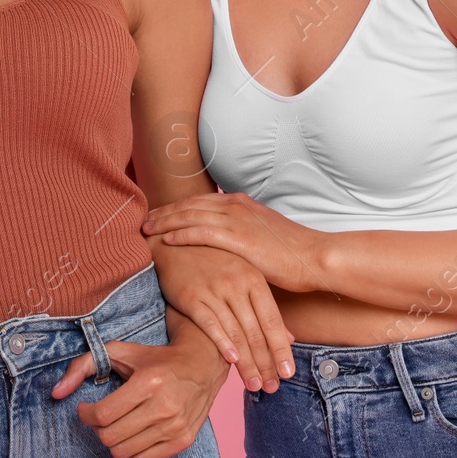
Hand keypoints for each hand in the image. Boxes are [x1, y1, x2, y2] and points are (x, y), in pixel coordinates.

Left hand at [50, 331, 223, 457]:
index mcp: (148, 382)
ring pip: (124, 451)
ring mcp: (175, 426)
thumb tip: (56, 393)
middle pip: (111, 436)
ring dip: (112, 439)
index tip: (85, 408)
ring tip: (116, 423)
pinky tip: (133, 431)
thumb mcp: (119, 351)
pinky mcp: (183, 440)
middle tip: (100, 416)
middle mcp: (164, 406)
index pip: (103, 415)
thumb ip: (82, 366)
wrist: (201, 364)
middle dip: (96, 428)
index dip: (85, 414)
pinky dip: (131, 449)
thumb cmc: (154, 358)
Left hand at [144, 192, 326, 294]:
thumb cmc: (290, 251)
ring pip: (189, 216)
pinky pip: (200, 233)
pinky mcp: (238, 237)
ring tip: (146, 231)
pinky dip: (181, 235)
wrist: (313, 256)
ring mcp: (235, 219)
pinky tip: (167, 240)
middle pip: (188, 205)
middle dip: (163, 213)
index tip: (157, 216)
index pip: (197, 201)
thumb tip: (224, 239)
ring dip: (165, 222)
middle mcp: (234, 205)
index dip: (174, 208)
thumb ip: (240, 231)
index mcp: (238, 202)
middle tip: (143, 221)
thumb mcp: (261, 233)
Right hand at [150, 241, 293, 391]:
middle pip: (256, 331)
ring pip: (235, 332)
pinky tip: (231, 361)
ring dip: (247, 362)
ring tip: (254, 385)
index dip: (281, 349)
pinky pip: (209, 323)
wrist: (174, 243)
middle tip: (272, 388)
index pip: (272, 321)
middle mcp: (236, 284)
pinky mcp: (191, 296)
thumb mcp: (243, 277)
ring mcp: (214, 290)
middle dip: (266, 363)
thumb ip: (264, 307)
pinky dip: (222, 342)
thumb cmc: (213, 262)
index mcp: (254, 279)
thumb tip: (289, 337)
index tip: (288, 374)